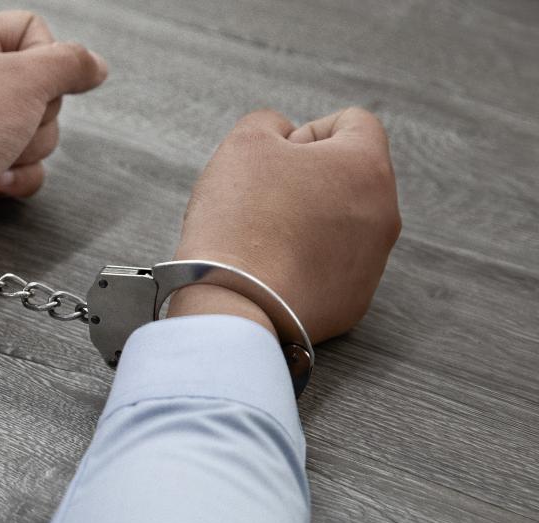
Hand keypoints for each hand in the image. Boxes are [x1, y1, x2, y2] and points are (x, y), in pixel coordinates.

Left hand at [0, 10, 108, 230]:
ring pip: (38, 129)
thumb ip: (71, 62)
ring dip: (29, 147)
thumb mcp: (27, 78)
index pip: (29, 28)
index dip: (46, 54)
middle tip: (14, 120)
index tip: (37, 77)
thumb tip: (94, 65)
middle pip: (41, 86)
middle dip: (39, 113)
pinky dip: (19, 174)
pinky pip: (27, 164)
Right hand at [167, 108, 401, 342]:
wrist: (235, 303)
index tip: (276, 159)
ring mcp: (373, 263)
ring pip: (342, 225)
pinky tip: (270, 272)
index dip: (308, 132)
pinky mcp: (354, 303)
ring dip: (307, 222)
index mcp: (367, 166)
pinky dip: (305, 264)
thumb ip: (270, 123)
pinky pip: (332, 269)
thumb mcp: (244, 143)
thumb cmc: (240, 218)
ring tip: (262, 240)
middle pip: (349, 178)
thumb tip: (285, 137)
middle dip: (308, 180)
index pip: (354, 123)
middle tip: (262, 199)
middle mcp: (384, 214)